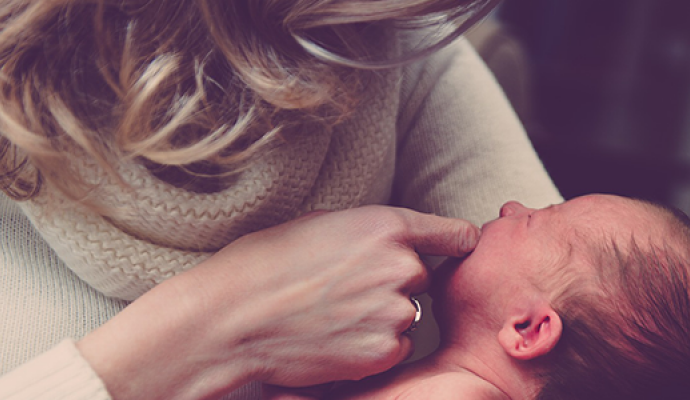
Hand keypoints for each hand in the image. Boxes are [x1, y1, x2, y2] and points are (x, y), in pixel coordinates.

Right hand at [76, 206, 478, 399]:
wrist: (231, 318)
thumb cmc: (264, 263)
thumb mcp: (321, 223)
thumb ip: (371, 231)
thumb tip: (398, 237)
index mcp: (387, 225)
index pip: (454, 233)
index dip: (456, 242)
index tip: (458, 247)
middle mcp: (401, 266)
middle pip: (421, 276)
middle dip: (395, 282)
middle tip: (347, 288)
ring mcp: (395, 311)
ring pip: (408, 313)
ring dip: (383, 316)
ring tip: (333, 314)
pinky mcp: (384, 351)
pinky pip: (396, 347)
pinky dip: (374, 346)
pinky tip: (336, 338)